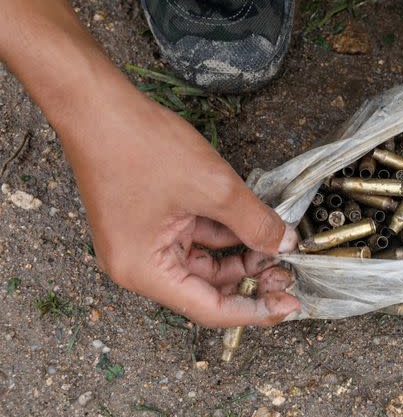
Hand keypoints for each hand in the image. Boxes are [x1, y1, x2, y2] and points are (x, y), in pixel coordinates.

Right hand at [60, 75, 300, 327]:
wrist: (98, 106)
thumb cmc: (139, 146)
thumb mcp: (214, 188)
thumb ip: (255, 222)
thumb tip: (286, 244)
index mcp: (144, 270)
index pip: (210, 308)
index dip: (255, 309)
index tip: (290, 303)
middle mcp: (140, 265)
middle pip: (208, 288)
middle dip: (251, 280)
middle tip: (289, 270)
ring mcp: (145, 242)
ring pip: (206, 262)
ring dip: (241, 255)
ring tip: (278, 243)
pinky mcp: (152, 220)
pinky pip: (197, 237)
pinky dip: (226, 233)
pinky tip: (255, 223)